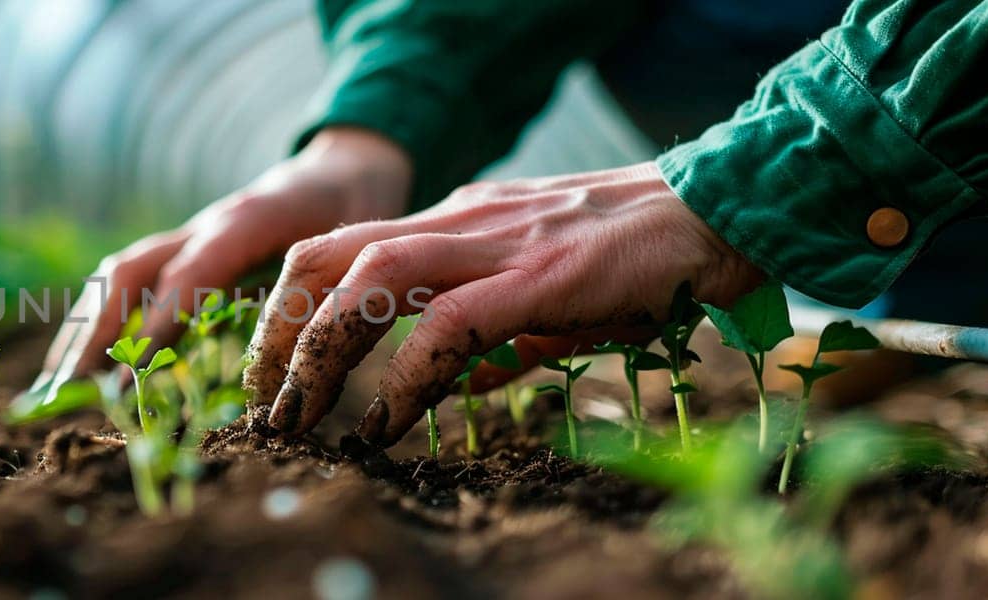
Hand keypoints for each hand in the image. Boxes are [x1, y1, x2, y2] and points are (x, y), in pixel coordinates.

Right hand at [33, 127, 412, 392]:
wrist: (344, 167)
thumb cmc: (350, 213)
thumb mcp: (348, 249)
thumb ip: (317, 295)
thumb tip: (290, 371)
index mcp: (245, 221)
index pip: (188, 272)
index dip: (157, 324)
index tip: (128, 378)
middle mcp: (203, 227)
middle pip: (130, 272)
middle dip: (95, 332)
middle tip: (69, 389)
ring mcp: (187, 237)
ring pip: (119, 276)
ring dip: (84, 329)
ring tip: (56, 383)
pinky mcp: (184, 252)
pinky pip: (130, 283)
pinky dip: (101, 321)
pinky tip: (83, 363)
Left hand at [241, 162, 763, 446]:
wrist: (722, 211)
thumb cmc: (638, 257)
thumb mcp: (546, 293)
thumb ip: (495, 335)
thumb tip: (459, 383)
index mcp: (452, 221)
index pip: (338, 248)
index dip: (288, 307)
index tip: (273, 371)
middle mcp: (456, 220)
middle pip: (325, 255)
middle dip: (277, 330)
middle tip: (265, 402)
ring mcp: (493, 242)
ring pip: (367, 278)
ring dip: (319, 351)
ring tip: (301, 416)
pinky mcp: (538, 276)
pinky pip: (449, 323)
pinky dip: (408, 377)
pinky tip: (388, 423)